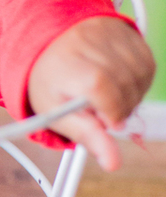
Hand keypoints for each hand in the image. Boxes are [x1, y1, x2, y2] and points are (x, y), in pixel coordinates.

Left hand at [27, 15, 154, 170]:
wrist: (49, 39)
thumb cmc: (51, 79)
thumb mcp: (55, 112)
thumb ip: (86, 136)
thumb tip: (113, 163)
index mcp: (78, 70)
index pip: (112, 102)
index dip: (110, 116)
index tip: (101, 119)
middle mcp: (98, 48)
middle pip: (129, 93)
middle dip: (117, 108)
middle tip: (98, 107)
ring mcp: (116, 36)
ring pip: (141, 80)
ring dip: (129, 94)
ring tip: (105, 93)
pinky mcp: (130, 33)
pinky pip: (147, 66)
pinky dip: (137, 79)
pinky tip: (118, 79)